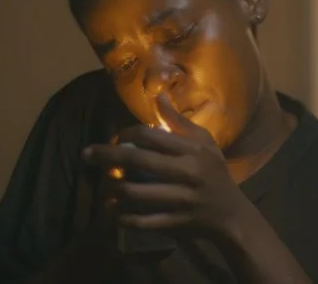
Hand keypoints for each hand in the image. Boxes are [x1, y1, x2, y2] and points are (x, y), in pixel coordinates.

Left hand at [82, 91, 250, 248]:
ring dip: (112, 189)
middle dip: (107, 156)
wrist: (230, 213)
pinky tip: (112, 211)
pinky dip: (123, 217)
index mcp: (191, 150)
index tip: (115, 137)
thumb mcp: (204, 141)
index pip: (150, 136)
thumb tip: (158, 96)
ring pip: (137, 194)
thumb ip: (179, 121)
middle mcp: (185, 173)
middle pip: (138, 161)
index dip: (126, 134)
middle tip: (87, 154)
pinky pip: (143, 221)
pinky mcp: (175, 223)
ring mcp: (179, 200)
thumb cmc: (214, 171)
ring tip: (100, 185)